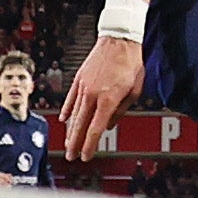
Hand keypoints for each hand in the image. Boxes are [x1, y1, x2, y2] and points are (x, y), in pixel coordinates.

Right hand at [62, 36, 142, 161]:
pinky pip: (70, 99)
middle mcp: (93, 95)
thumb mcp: (134, 90)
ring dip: (70, 131)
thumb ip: (121, 111)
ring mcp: (84, 87)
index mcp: (108, 100)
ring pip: (74, 114)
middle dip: (75, 144)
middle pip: (81, 126)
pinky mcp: (79, 79)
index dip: (89, 146)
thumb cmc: (130, 63)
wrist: (119, 39)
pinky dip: (67, 110)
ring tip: (68, 143)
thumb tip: (109, 125)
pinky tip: (64, 120)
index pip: (95, 130)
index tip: (85, 157)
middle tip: (71, 156)